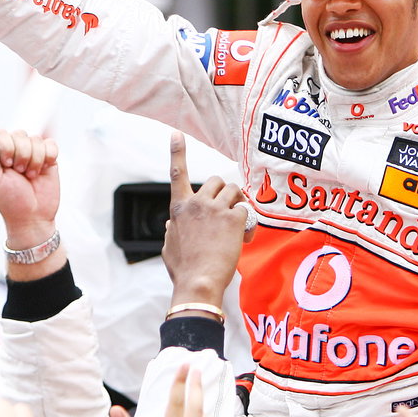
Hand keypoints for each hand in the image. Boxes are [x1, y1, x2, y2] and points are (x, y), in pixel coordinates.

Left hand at [0, 130, 59, 249]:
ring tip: (31, 176)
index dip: (6, 147)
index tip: (6, 165)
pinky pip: (51, 144)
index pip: (1, 133)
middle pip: (20, 134)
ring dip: (34, 160)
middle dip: (21, 155)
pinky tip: (43, 170)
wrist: (33, 217)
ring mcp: (33, 152)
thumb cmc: (9, 201)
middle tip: (20, 173)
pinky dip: (48, 156)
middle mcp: (15, 149)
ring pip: (36, 138)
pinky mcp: (49, 157)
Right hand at [162, 133, 247, 306]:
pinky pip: (246, 210)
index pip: (177, 173)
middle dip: (224, 193)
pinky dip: (248, 223)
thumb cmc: (182, 269)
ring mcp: (216, 209)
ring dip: (238, 203)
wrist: (198, 282)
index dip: (176, 152)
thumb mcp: (168, 246)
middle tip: (228, 211)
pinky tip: (244, 239)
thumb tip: (171, 224)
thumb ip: (172, 229)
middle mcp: (197, 203)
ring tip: (237, 224)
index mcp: (179, 208)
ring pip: (234, 191)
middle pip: (216, 181)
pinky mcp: (233, 219)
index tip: (176, 134)